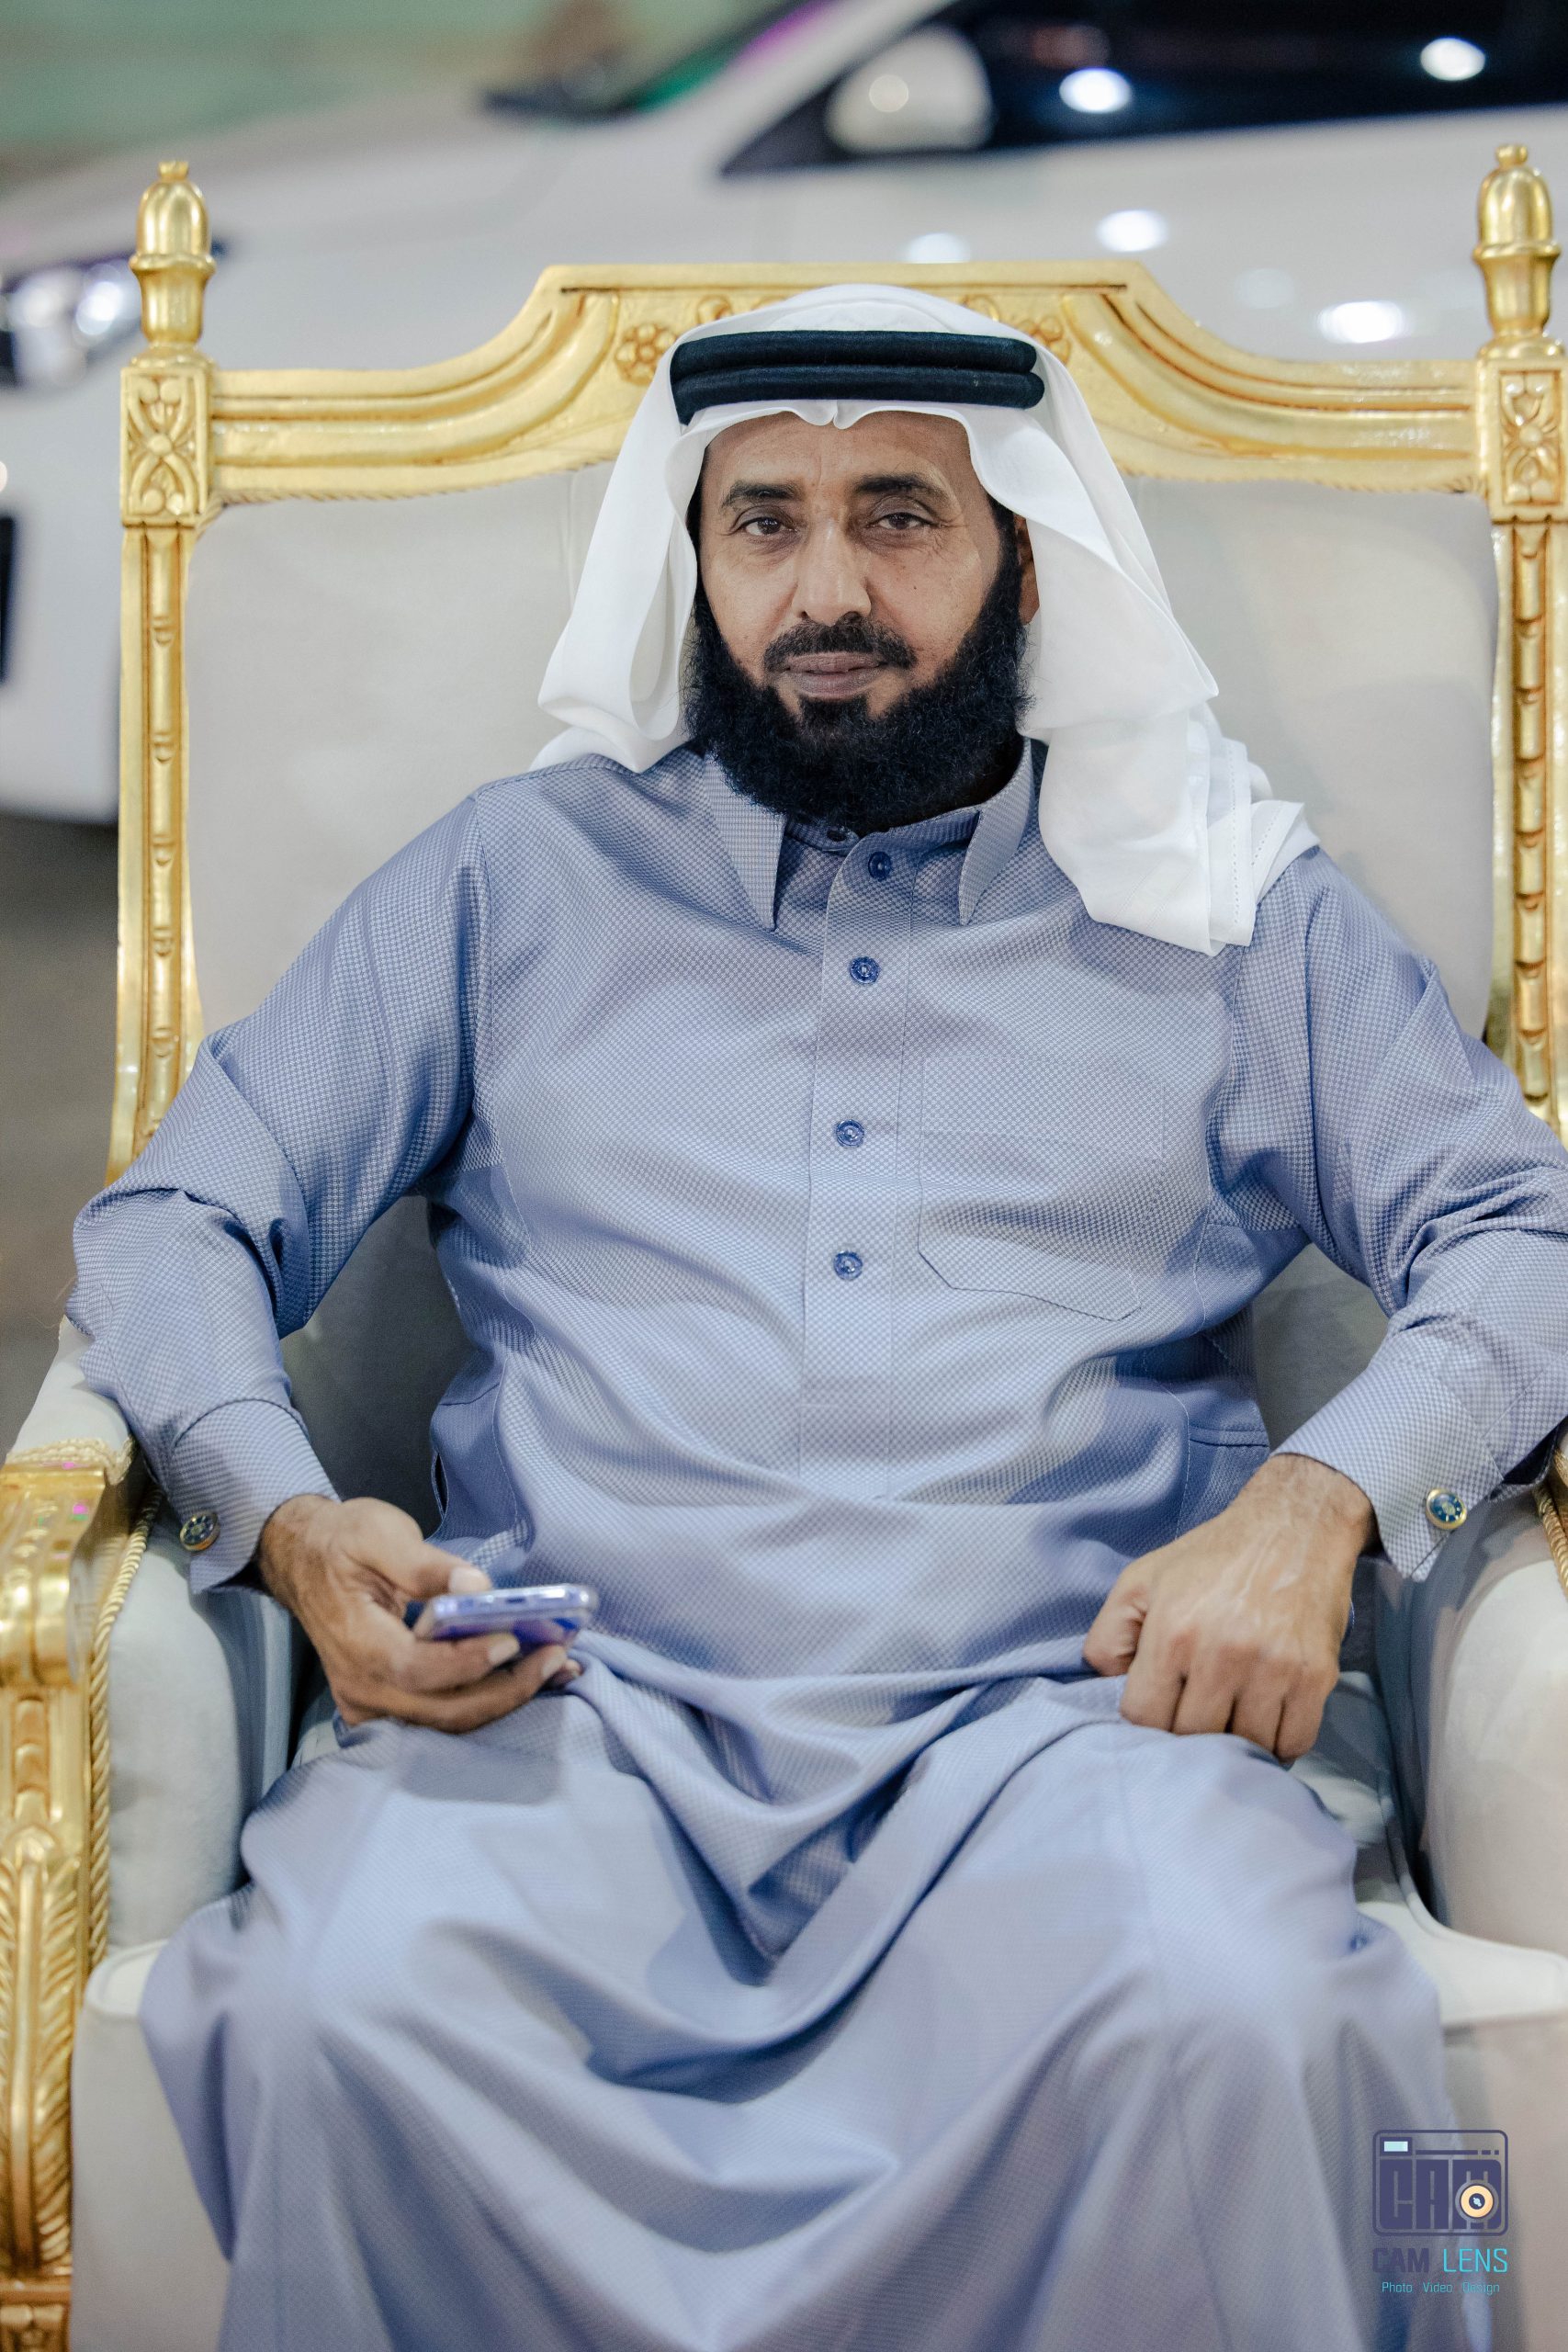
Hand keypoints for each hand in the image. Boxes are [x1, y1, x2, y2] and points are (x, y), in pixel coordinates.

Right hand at [257, 1494, 580, 1731]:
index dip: (467, 1662)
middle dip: (505, 1689)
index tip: (513, 1639)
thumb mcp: (381, 1534)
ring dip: (505, 1698)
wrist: (303, 1557)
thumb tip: (477, 1588)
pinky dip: (486, 1697)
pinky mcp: (388, 1702)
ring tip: (556, 1670)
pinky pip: (441, 1712)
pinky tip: (525, 1676)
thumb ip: (428, 1565)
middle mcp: (361, 1686)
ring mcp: (372, 1702)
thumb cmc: (341, 1542)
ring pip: (447, 1719)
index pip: (416, 1669)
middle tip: (556, 1657)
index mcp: (355, 1643)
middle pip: (441, 1710)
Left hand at [1082, 1453, 1373, 1761]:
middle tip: (1198, 1712)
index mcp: (1173, 1631)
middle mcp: (1222, 1653)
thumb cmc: (1213, 1557)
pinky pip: (1294, 1743)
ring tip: (1234, 1714)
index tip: (1161, 1708)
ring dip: (1237, 1741)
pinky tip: (1268, 1719)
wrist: (1295, 1526)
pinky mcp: (1316, 1677)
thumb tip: (1108, 1688)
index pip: (1144, 1718)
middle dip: (1190, 1733)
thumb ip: (1109, 1636)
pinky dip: (1280, 1743)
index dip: (1147, 1721)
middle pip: (1194, 1739)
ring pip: (1245, 1746)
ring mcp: (1273, 1668)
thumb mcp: (1141, 1580)